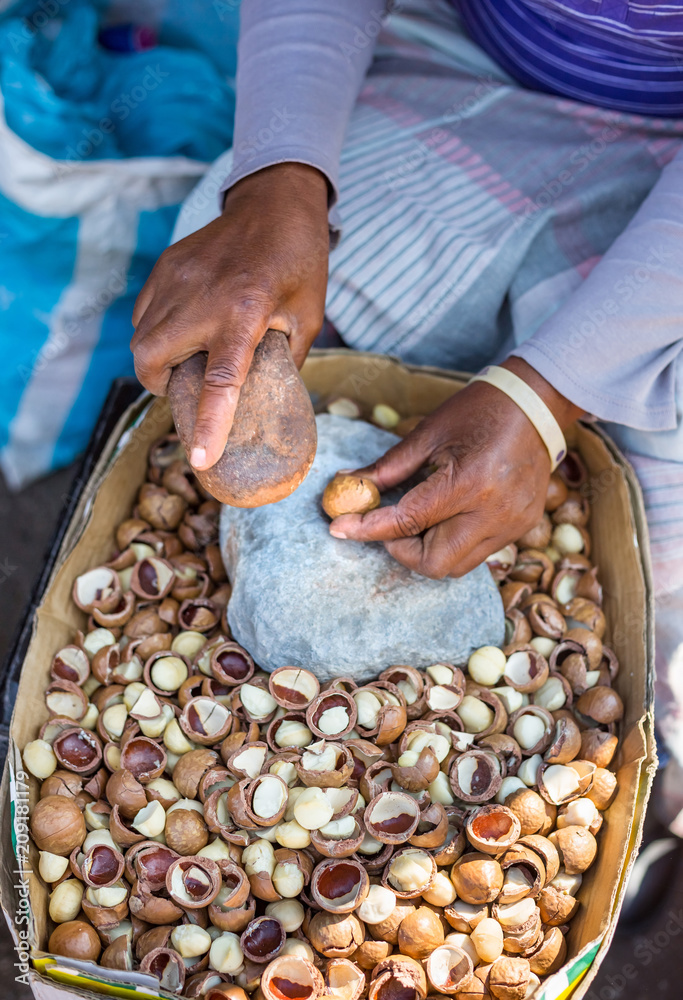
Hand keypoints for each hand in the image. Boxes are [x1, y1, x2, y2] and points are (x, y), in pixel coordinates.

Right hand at [131, 162, 329, 469]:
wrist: (276, 202)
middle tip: (184, 389)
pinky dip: (156, 330)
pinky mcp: (166, 265)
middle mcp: (202, 296)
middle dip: (160, 386)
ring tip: (188, 357)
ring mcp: (177, 278)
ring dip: (156, 360)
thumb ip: (284, 362)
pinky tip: (183, 328)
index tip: (201, 458)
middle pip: (151, 360)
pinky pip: (145, 311)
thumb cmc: (299, 262)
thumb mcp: (307, 318)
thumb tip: (269, 401)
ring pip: (141, 337)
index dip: (209, 423)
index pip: (220, 381)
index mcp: (246, 313)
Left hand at [328, 359, 582, 577]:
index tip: (340, 528)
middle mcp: (493, 513)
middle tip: (389, 525)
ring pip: (457, 566)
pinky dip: (452, 542)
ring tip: (420, 517)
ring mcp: (511, 524)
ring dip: (427, 549)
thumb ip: (389, 468)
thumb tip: (349, 484)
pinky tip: (446, 515)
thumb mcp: (428, 434)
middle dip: (401, 550)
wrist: (537, 404)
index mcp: (468, 484)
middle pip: (434, 563)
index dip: (368, 529)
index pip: (407, 522)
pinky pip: (478, 553)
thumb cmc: (480, 411)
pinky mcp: (521, 527)